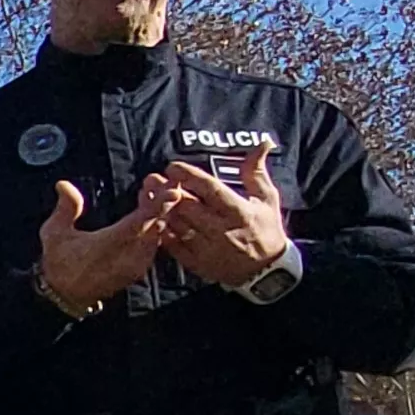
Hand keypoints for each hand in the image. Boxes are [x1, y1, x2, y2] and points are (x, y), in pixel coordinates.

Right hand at [35, 180, 169, 313]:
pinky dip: (155, 225)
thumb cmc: (59, 264)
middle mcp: (129, 256)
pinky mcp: (140, 268)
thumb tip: (64, 184)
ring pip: (158, 233)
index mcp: (110, 245)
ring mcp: (137, 264)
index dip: (158, 205)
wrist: (66, 297)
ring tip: (154, 191)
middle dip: (162, 201)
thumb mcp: (54, 234)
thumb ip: (65, 208)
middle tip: (161, 181)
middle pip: (156, 224)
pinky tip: (149, 212)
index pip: (141, 222)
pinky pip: (155, 243)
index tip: (173, 190)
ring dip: (159, 212)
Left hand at [149, 155, 291, 287]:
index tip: (173, 166)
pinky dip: (161, 230)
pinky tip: (152, 218)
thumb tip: (262, 143)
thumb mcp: (267, 199)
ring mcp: (207, 248)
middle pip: (188, 207)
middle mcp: (221, 230)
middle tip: (152, 178)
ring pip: (177, 225)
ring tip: (147, 194)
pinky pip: (173, 245)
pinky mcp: (197, 263)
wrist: (266, 270)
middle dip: (167, 190)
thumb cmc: (266, 228)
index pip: (210, 190)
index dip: (189, 176)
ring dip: (159, 209)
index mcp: (238, 212)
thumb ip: (256, 172)